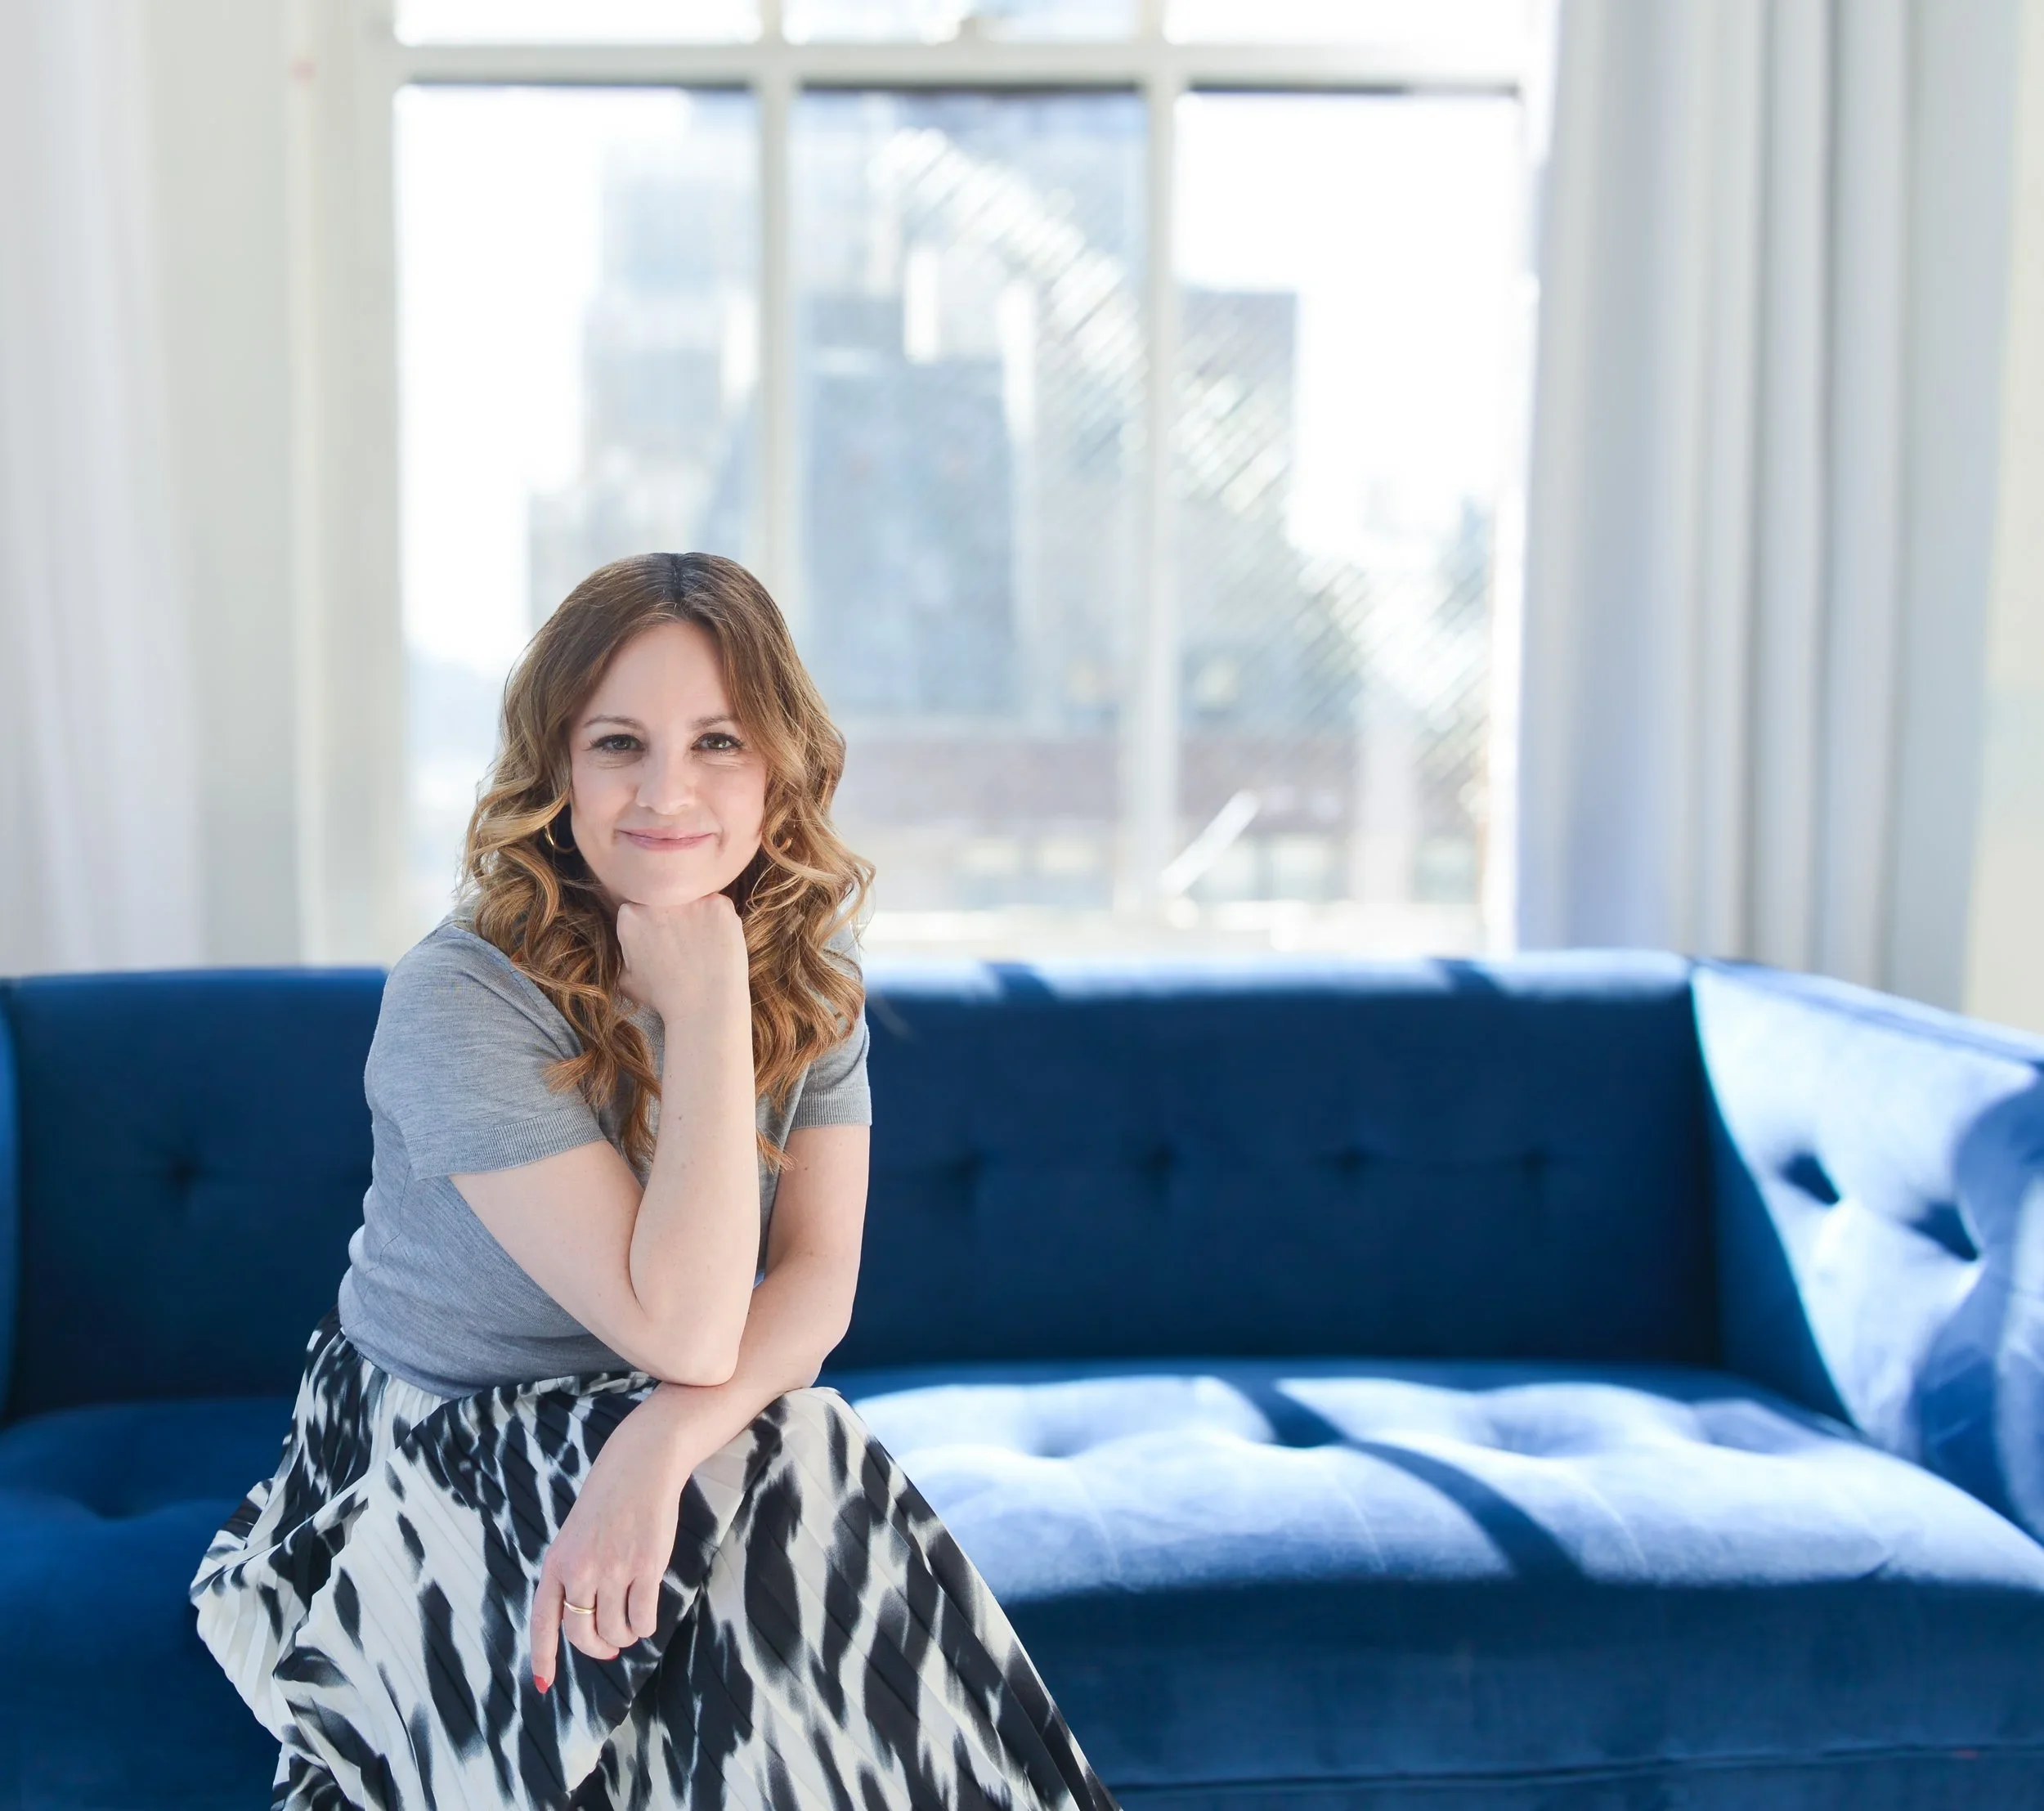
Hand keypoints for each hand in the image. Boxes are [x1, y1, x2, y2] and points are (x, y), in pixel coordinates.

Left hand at [530, 1397, 698, 1689]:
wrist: (641, 1465)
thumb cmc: (608, 1501)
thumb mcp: (575, 1536)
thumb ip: (572, 1575)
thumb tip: (582, 1622)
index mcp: (556, 1563)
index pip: (543, 1621)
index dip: (543, 1657)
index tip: (544, 1686)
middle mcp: (580, 1570)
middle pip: (581, 1634)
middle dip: (597, 1649)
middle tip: (610, 1647)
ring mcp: (613, 1569)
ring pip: (615, 1630)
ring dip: (625, 1636)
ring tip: (631, 1625)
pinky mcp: (646, 1566)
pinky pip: (643, 1618)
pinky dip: (645, 1625)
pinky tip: (647, 1614)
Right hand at [616, 893, 748, 1021]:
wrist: (704, 1007)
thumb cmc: (666, 998)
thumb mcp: (627, 979)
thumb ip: (625, 953)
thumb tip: (630, 947)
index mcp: (630, 916)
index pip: (639, 907)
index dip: (652, 923)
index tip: (662, 938)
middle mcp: (658, 900)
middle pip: (666, 898)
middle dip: (672, 915)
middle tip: (684, 940)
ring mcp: (690, 899)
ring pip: (693, 899)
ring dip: (697, 916)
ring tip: (702, 945)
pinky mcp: (719, 904)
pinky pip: (718, 906)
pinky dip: (720, 922)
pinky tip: (717, 944)